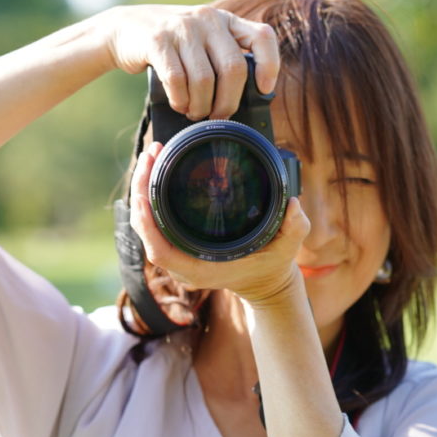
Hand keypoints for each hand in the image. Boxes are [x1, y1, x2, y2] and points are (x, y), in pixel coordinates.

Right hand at [97, 4, 279, 119]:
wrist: (124, 29)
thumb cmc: (171, 47)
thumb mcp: (201, 42)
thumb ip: (222, 58)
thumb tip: (245, 102)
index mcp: (225, 20)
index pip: (262, 38)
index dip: (269, 66)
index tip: (264, 90)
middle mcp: (208, 19)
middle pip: (233, 69)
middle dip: (227, 102)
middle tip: (217, 117)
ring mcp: (182, 28)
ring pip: (204, 80)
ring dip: (200, 106)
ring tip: (193, 112)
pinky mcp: (158, 40)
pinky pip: (177, 80)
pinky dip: (180, 100)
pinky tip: (179, 104)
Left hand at [128, 140, 310, 304]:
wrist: (264, 281)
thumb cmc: (271, 266)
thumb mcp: (288, 248)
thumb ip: (294, 227)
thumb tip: (293, 204)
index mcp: (200, 269)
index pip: (160, 252)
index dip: (147, 226)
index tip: (143, 195)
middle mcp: (183, 265)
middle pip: (146, 232)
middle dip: (141, 192)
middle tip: (150, 155)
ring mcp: (178, 256)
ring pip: (147, 226)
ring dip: (143, 190)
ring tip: (151, 154)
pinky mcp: (178, 245)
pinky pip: (155, 222)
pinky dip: (151, 197)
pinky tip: (156, 169)